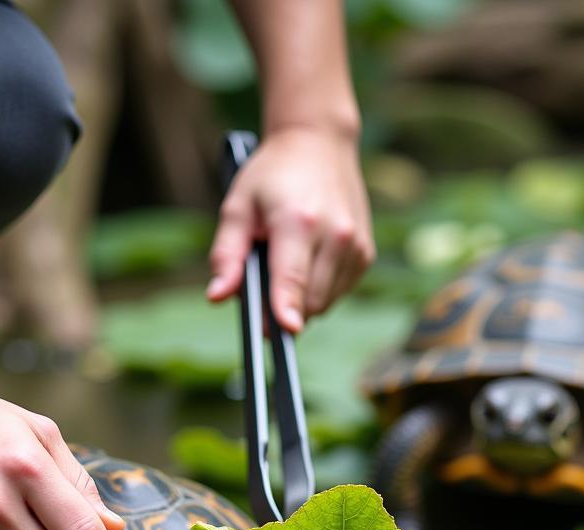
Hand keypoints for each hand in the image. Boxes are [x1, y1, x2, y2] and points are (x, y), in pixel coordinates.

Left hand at [206, 127, 374, 331]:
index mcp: (298, 221)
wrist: (319, 143)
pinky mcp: (365, 254)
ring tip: (287, 264)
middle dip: (283, 310)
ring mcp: (355, 246)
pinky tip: (308, 261)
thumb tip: (217, 296)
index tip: (283, 333)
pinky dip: (319, 289)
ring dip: (302, 301)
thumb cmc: (272, 175)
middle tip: (262, 294)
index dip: (286, 311)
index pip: (293, 279)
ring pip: (324, 304)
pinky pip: (338, 293)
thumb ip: (226, 255)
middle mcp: (335, 235)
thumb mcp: (238, 206)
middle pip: (309, 303)